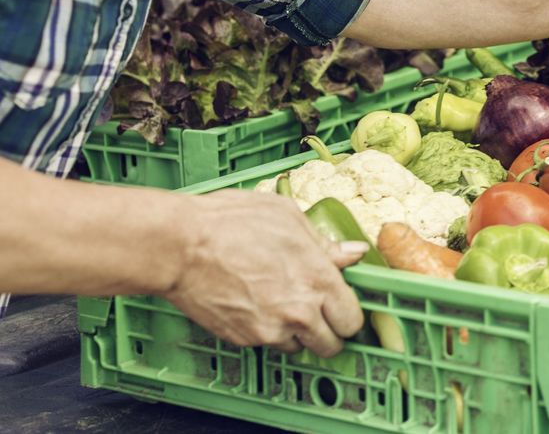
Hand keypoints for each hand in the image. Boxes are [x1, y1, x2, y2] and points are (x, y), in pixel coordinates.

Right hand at [161, 190, 366, 357]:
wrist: (179, 246)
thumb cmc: (231, 223)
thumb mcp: (288, 218)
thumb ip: (325, 243)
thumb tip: (353, 253)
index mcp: (318, 280)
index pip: (352, 319)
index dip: (348, 314)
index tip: (342, 307)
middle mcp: (299, 312)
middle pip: (331, 345)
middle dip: (329, 332)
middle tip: (319, 315)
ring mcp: (269, 330)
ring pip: (298, 347)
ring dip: (296, 333)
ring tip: (281, 304)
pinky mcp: (243, 339)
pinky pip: (266, 343)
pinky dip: (266, 331)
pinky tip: (255, 304)